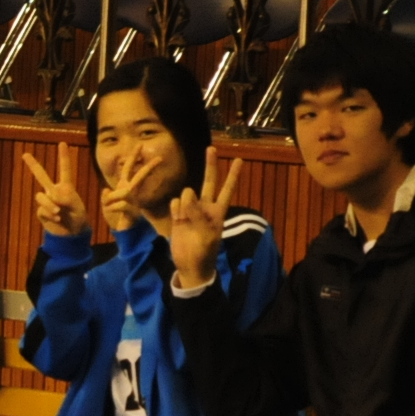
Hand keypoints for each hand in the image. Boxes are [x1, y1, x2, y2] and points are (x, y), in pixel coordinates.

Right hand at [21, 147, 89, 237]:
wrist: (72, 234)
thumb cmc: (78, 218)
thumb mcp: (77, 207)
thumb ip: (65, 199)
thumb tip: (52, 196)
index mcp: (66, 187)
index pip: (64, 169)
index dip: (63, 157)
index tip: (63, 143)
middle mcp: (54, 191)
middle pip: (41, 176)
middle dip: (33, 165)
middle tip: (25, 155)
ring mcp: (47, 201)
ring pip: (40, 196)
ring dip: (49, 204)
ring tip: (58, 211)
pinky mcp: (42, 212)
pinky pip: (42, 209)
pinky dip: (49, 213)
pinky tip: (57, 218)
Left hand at [100, 151, 151, 234]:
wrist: (122, 234)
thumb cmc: (116, 219)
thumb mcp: (106, 206)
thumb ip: (105, 197)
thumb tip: (106, 189)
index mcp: (125, 187)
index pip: (128, 168)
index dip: (133, 157)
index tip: (140, 145)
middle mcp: (131, 192)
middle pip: (140, 175)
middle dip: (149, 167)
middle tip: (161, 158)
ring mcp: (133, 201)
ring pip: (123, 192)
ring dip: (111, 199)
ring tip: (108, 206)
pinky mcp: (133, 211)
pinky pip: (120, 204)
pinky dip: (111, 207)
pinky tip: (110, 212)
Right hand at [167, 146, 242, 288]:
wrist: (189, 266)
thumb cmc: (203, 254)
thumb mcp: (205, 236)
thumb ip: (197, 215)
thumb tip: (187, 195)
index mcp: (218, 212)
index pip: (227, 190)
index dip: (233, 175)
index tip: (239, 160)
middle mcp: (205, 208)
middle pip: (209, 182)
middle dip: (210, 165)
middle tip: (211, 148)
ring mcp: (191, 210)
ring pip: (186, 194)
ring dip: (185, 204)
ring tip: (185, 221)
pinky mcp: (178, 215)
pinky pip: (175, 203)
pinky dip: (176, 209)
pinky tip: (177, 220)